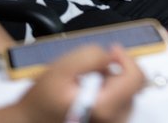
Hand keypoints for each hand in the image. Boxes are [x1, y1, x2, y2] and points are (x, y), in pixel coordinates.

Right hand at [16, 45, 143, 122]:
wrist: (31, 121)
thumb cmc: (44, 97)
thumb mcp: (61, 68)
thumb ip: (90, 56)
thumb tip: (111, 55)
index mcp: (105, 107)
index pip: (136, 78)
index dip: (126, 58)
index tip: (111, 50)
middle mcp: (113, 121)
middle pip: (135, 86)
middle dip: (119, 70)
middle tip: (95, 67)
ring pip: (129, 93)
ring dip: (115, 80)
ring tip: (90, 79)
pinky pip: (122, 102)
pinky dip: (112, 91)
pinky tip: (93, 90)